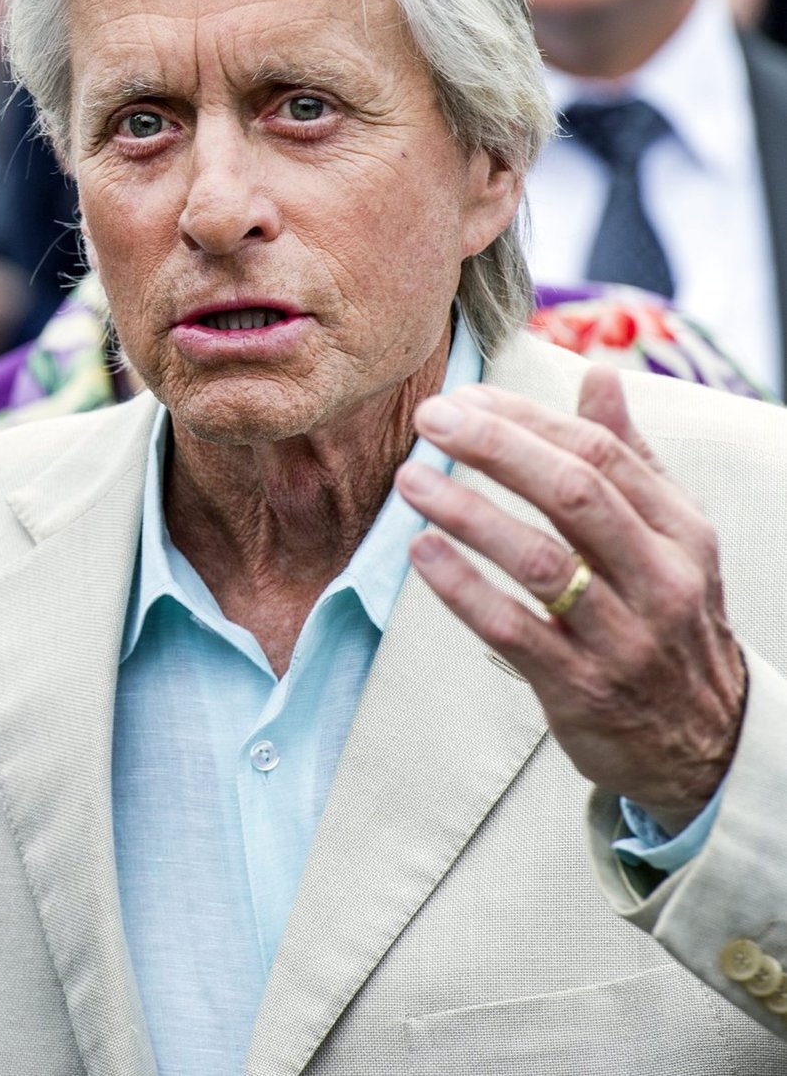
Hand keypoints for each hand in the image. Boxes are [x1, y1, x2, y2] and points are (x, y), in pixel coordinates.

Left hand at [395, 366, 745, 833]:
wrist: (705, 741)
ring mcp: (622, 637)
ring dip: (469, 512)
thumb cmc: (669, 616)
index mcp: (679, 529)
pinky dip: (464, 588)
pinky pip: (513, 630)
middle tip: (432, 417)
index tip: (467, 396)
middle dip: (496, 447)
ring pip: (540, 560)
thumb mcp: (672, 537)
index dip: (527, 418)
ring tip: (411, 478)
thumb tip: (599, 375)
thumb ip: (632, 457)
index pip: (600, 452)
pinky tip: (421, 551)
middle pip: (573, 493)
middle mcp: (659, 578)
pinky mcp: (580, 688)